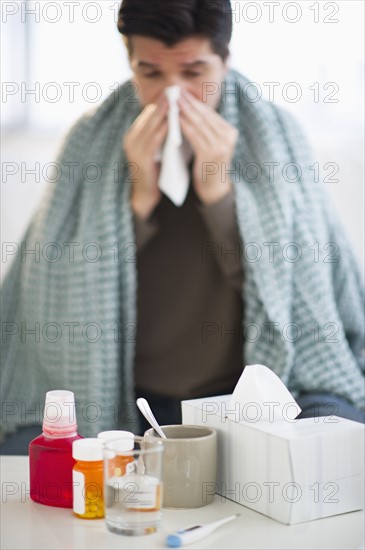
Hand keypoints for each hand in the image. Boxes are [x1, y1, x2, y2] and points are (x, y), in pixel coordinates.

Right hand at [123, 94, 168, 217]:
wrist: (145, 195)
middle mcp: (131, 139)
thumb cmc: (156, 171)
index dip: (161, 103)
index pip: (148, 113)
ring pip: (151, 126)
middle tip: (175, 90)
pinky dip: (164, 129)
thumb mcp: (158, 149)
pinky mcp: (140, 158)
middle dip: (163, 103)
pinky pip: (154, 140)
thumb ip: (162, 134)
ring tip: (176, 101)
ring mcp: (134, 148)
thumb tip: (175, 117)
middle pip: (149, 116)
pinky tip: (174, 122)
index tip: (175, 91)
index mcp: (134, 135)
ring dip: (164, 113)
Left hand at [178, 90, 238, 204]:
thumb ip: (206, 129)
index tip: (182, 92)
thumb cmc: (208, 165)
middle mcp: (228, 137)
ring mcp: (221, 146)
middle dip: (188, 103)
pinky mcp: (211, 154)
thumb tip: (191, 107)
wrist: (213, 189)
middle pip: (204, 116)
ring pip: (198, 124)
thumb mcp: (211, 144)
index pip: (209, 113)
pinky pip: (194, 136)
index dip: (195, 102)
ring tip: (173, 102)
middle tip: (175, 91)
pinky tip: (175, 119)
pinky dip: (183, 126)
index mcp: (230, 132)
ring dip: (184, 111)